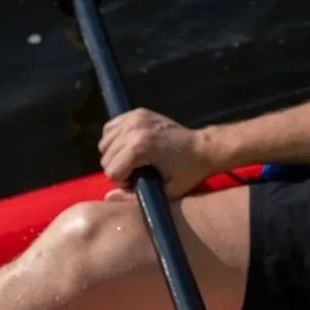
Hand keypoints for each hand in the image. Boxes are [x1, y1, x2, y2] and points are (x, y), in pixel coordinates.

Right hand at [99, 108, 219, 198]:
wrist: (203, 147)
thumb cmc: (188, 172)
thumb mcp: (166, 191)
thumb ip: (134, 197)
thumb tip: (108, 198)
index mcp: (139, 147)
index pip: (111, 171)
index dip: (124, 182)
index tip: (140, 181)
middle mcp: (134, 129)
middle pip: (106, 157)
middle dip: (119, 168)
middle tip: (139, 172)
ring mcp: (135, 118)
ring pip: (105, 143)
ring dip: (116, 154)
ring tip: (134, 160)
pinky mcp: (137, 112)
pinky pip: (111, 128)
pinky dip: (115, 139)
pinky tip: (129, 147)